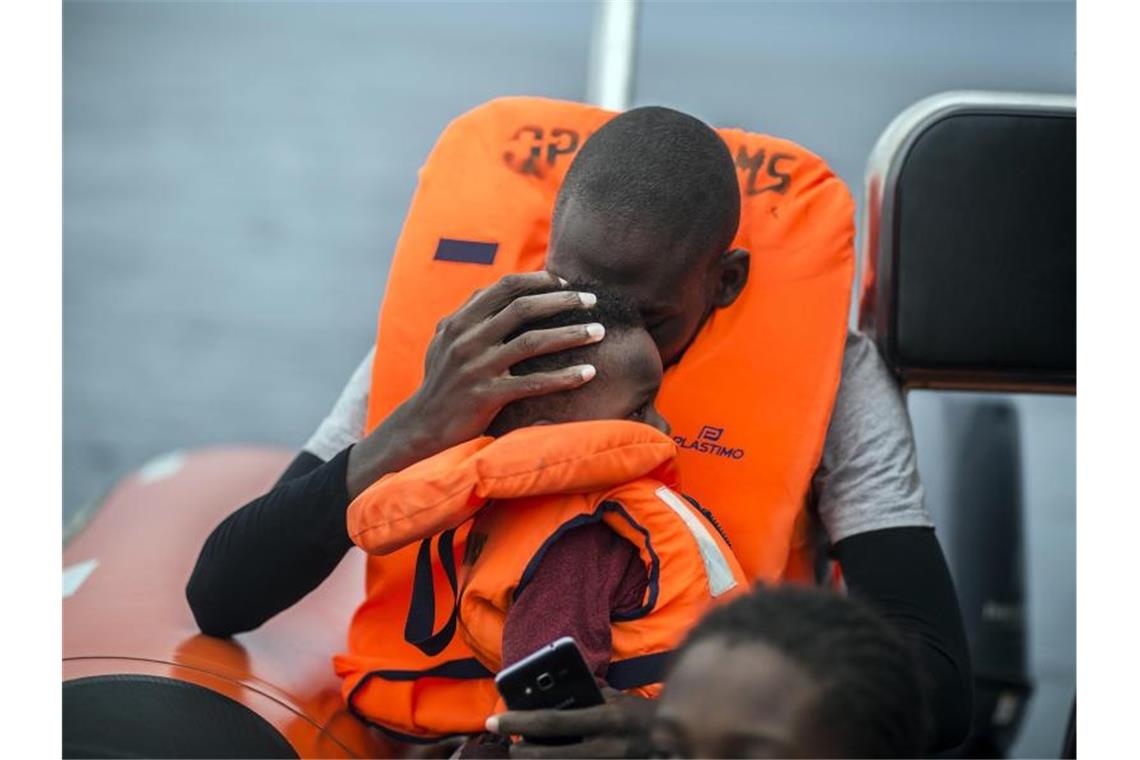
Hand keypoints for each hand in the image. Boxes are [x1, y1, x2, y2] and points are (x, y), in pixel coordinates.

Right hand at [347, 271, 601, 496]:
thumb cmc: (439, 384)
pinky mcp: (486, 396)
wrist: (420, 427)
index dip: (539, 281)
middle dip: (563, 300)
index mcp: (459, 320)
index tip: (565, 283)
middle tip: (592, 300)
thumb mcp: (443, 342)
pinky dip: (564, 377)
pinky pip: (534, 383)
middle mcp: (467, 339)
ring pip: (533, 341)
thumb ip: (468, 316)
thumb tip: (495, 291)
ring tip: (599, 331)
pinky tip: (588, 373)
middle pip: (523, 307)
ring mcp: (477, 367)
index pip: (505, 286)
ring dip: (571, 334)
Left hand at [486, 688, 656, 758]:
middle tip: (504, 741)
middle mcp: (608, 747)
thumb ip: (588, 697)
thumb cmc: (642, 717)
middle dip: (520, 750)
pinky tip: (547, 757)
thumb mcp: (618, 700)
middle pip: (550, 755)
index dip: (520, 722)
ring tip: (522, 751)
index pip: (553, 721)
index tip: (496, 719)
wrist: (676, 743)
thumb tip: (551, 696)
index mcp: (608, 719)